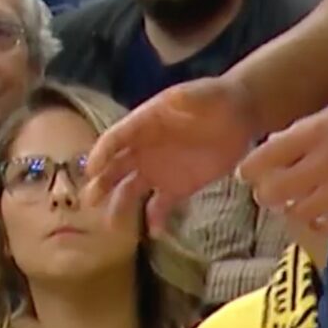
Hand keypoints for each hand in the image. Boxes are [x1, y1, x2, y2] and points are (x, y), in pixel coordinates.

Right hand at [85, 76, 260, 230]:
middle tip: (89, 202)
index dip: (102, 154)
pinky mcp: (177, 187)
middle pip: (115, 169)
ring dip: (120, 206)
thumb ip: (185, 100)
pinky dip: (155, 219)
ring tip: (113, 225)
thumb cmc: (214, 99)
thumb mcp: (199, 94)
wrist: (238, 115)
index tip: (91, 171)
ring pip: (131, 190)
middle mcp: (143, 149)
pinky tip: (153, 233)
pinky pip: (160, 206)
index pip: (115, 139)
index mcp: (143, 124)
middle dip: (101, 184)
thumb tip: (171, 101)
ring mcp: (158, 171)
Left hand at [237, 97, 327, 240]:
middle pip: (274, 191)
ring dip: (291, 210)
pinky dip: (318, 225)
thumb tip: (270, 147)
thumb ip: (300, 131)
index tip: (246, 175)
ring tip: (295, 205)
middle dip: (265, 194)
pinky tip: (319, 217)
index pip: (264, 157)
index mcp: (313, 134)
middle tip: (268, 194)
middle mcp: (324, 162)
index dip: (248, 170)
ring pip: (298, 212)